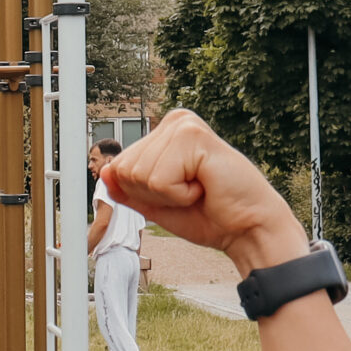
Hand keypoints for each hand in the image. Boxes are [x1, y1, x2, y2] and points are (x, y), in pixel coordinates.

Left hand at [101, 109, 309, 276]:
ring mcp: (184, 125)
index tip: (179, 193)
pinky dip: (180, 195)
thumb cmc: (207, 215)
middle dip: (154, 194)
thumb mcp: (155, 204)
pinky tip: (205, 186)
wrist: (246, 229)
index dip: (144, 194)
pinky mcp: (194, 136)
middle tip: (191, 192)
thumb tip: (104, 171)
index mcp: (163, 133)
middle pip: (125, 170)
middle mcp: (173, 122)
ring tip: (199, 188)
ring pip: (139, 175)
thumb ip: (128, 189)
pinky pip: (159, 180)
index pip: (119, 168)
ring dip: (169, 195)